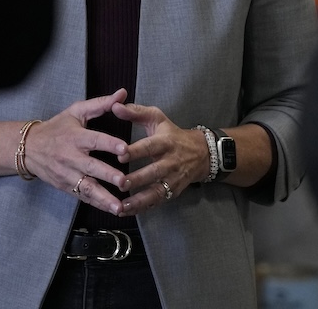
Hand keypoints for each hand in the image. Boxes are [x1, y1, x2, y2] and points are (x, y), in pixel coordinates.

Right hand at [23, 88, 130, 214]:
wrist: (28, 148)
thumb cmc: (58, 127)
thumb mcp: (77, 111)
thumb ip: (101, 104)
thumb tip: (123, 93)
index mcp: (76, 137)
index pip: (95, 140)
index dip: (110, 144)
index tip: (125, 150)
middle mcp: (71, 157)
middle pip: (91, 167)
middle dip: (108, 175)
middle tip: (125, 181)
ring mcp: (67, 174)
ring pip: (86, 188)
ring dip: (104, 198)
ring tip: (120, 207)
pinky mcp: (66, 187)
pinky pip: (83, 197)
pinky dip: (98, 204)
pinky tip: (113, 210)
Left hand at [112, 101, 209, 215]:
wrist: (202, 153)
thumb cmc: (172, 134)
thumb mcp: (157, 119)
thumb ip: (135, 112)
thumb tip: (115, 106)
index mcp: (166, 141)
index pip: (150, 146)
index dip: (136, 151)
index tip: (120, 154)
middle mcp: (171, 161)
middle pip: (154, 171)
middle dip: (138, 178)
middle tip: (120, 183)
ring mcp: (174, 178)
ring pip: (157, 191)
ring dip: (139, 200)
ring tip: (122, 206)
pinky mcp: (174, 191)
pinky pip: (158, 201)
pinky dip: (143, 208)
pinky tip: (127, 211)